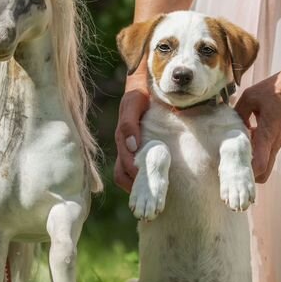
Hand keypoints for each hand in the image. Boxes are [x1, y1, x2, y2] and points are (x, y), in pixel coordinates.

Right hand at [114, 72, 150, 191]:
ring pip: (126, 175)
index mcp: (122, 139)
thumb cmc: (139, 93)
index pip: (123, 168)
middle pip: (122, 175)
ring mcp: (130, 148)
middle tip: (152, 198)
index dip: (134, 179)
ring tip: (153, 195)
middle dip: (134, 188)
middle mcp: (124, 147)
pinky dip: (143, 178)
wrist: (144, 83)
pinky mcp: (139, 148)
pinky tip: (157, 184)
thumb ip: (129, 123)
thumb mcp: (133, 103)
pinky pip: (136, 168)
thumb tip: (132, 147)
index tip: (148, 187)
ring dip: (137, 186)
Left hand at [234, 70, 280, 182]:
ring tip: (237, 152)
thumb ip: (238, 113)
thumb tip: (230, 125)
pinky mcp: (280, 137)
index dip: (247, 173)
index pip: (260, 165)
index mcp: (268, 133)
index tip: (233, 172)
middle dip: (249, 175)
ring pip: (266, 163)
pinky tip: (247, 138)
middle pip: (264, 172)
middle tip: (233, 167)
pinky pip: (268, 152)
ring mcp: (279, 141)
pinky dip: (257, 152)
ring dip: (252, 162)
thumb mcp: (250, 97)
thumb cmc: (276, 89)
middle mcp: (275, 142)